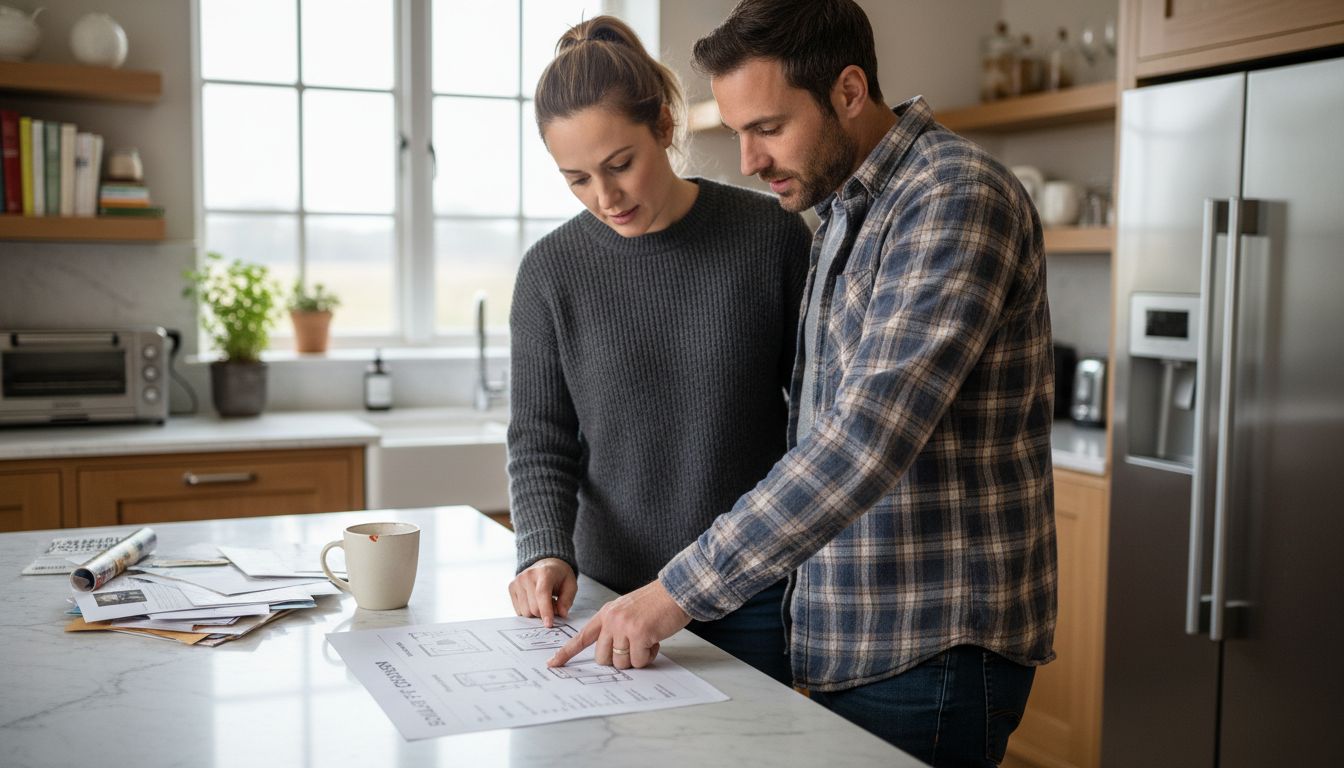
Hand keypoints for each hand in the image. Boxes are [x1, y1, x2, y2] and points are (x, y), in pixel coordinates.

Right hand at [508, 558, 577, 627]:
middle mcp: (528, 575)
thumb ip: (567, 600)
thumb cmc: (559, 576)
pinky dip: (528, 610)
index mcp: (545, 572)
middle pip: (533, 607)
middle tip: (553, 605)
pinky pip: (519, 610)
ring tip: (543, 602)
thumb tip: (561, 614)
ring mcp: (518, 581)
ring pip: (525, 612)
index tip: (549, 624)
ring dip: (536, 613)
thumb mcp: (571, 585)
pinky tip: (534, 601)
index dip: (546, 611)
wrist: (546, 564)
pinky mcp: (511, 587)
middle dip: (544, 613)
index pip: (542, 594)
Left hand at [548, 580, 690, 670]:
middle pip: (602, 658)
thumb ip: (615, 628)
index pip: (581, 636)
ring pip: (620, 662)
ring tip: (647, 641)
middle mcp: (611, 620)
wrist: (676, 591)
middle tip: (634, 647)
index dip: (566, 653)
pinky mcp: (640, 634)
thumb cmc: (655, 603)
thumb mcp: (627, 611)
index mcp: (606, 614)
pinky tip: (655, 641)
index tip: (552, 664)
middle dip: (618, 659)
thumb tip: (612, 655)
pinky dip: (648, 656)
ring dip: (636, 658)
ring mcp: (624, 627)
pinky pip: (639, 661)